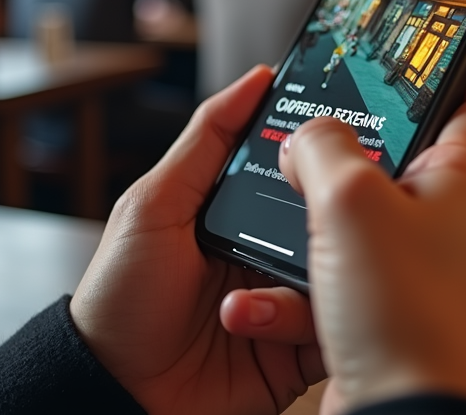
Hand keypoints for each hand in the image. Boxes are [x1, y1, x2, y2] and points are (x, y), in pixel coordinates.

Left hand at [70, 66, 324, 414]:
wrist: (116, 391)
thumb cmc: (120, 296)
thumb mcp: (154, 204)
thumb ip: (205, 140)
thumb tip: (254, 81)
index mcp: (241, 208)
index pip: (297, 167)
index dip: (322, 150)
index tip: (349, 129)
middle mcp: (271, 248)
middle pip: (329, 217)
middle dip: (332, 215)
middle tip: (323, 216)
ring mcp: (286, 297)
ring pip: (340, 270)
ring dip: (308, 277)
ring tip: (253, 292)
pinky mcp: (297, 346)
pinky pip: (332, 325)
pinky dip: (314, 323)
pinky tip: (270, 323)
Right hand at [278, 66, 465, 414]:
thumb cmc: (405, 316)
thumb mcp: (351, 203)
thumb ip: (323, 148)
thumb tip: (307, 136)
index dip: (448, 65)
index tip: (412, 46)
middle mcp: (453, 224)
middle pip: (403, 158)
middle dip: (347, 147)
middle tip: (310, 129)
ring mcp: (423, 271)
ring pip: (360, 222)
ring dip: (312, 223)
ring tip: (280, 217)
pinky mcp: (391, 312)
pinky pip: (340, 278)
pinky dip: (301, 285)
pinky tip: (266, 300)